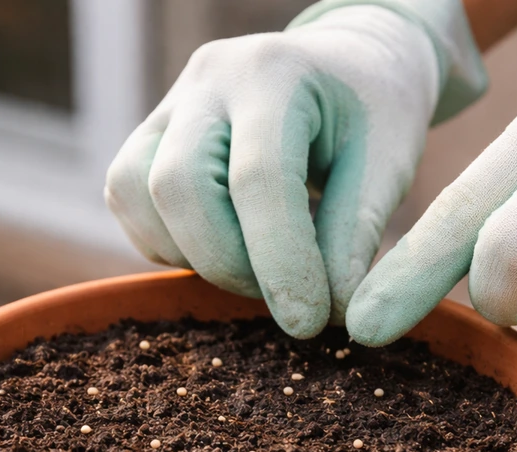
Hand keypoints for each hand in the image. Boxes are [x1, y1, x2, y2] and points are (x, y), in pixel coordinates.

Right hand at [105, 1, 485, 337]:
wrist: (345, 66)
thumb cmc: (373, 115)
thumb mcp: (388, 165)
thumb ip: (355, 234)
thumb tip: (331, 315)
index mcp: (275, 73)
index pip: (259, 177)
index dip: (280, 261)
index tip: (309, 320)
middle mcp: (208, 80)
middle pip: (177, 186)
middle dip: (227, 264)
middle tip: (286, 297)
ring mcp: (169, 105)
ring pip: (134, 195)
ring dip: (193, 257)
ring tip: (259, 269)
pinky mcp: (148, 136)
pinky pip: (129, 203)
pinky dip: (172, 246)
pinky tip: (229, 247)